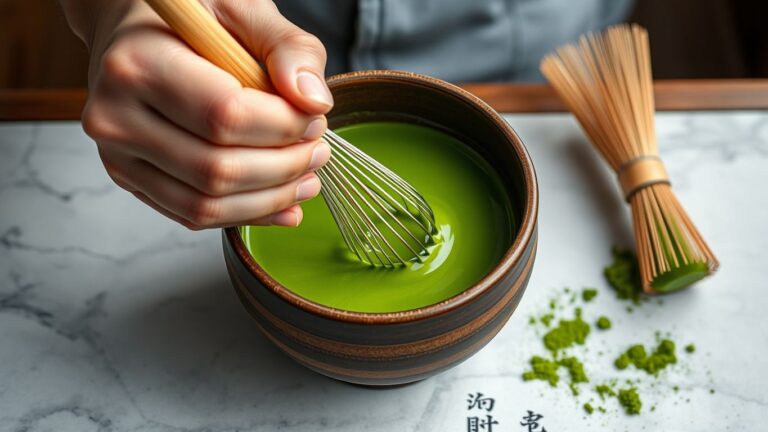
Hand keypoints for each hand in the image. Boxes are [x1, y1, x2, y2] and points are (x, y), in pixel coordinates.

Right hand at [78, 0, 331, 228]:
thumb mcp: (244, 11)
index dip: (283, 127)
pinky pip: (193, 215)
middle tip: (319, 151)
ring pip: (206, 204)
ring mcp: (118, 157)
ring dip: (270, 199)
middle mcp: (115, 117)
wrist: (136, 35)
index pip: (224, 116)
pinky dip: (247, 215)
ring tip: (307, 178)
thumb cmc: (191, 21)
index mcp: (137, 64)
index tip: (316, 119)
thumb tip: (315, 101)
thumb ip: (288, 48)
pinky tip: (283, 205)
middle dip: (284, 167)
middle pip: (217, 169)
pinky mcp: (131, 181)